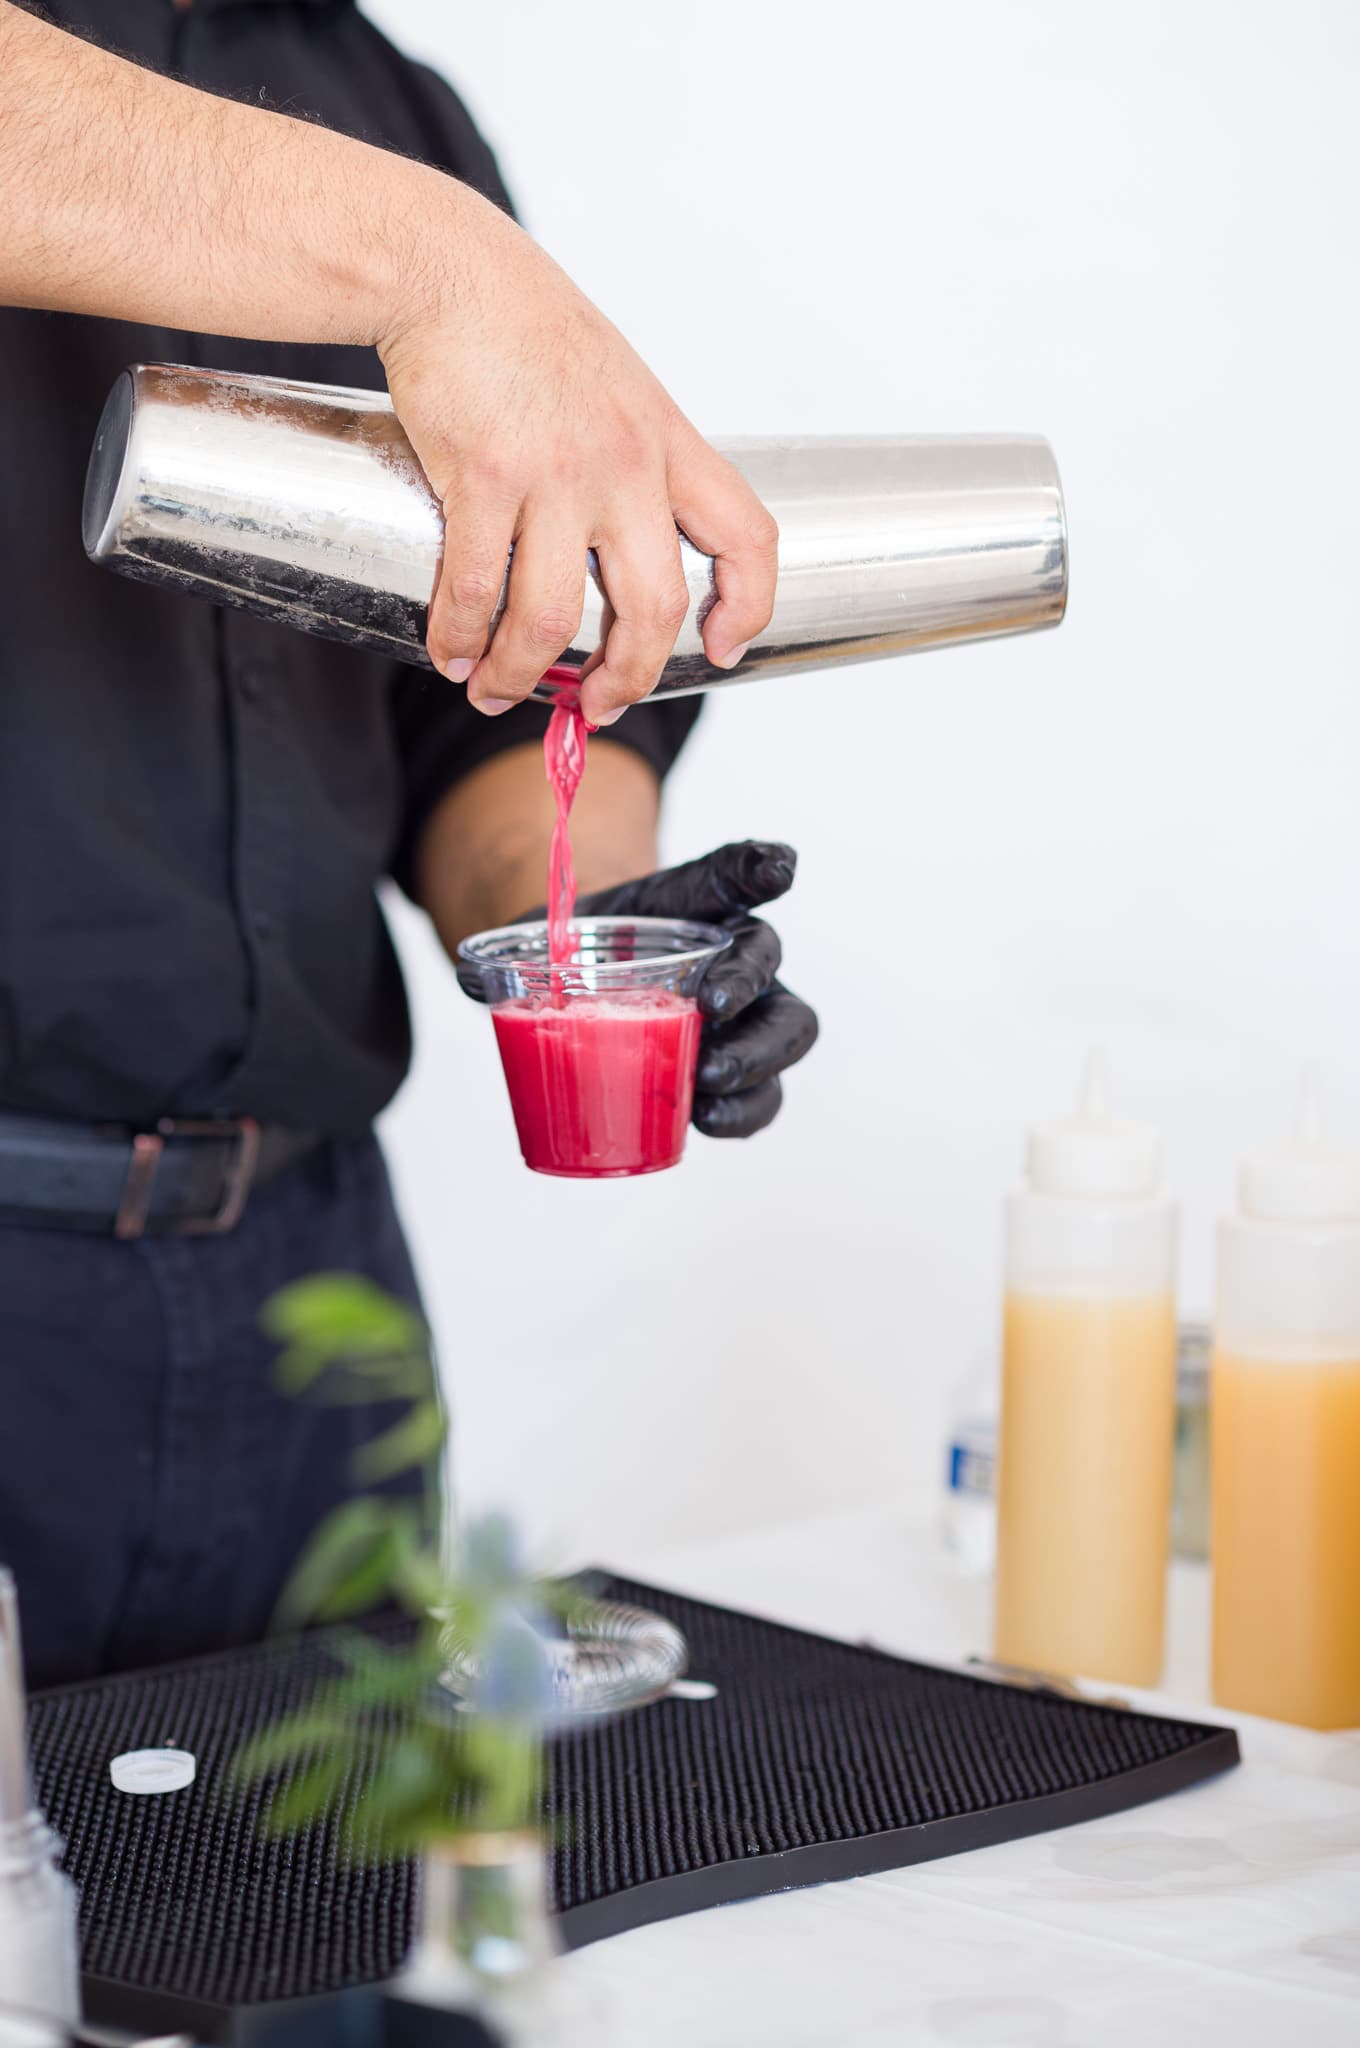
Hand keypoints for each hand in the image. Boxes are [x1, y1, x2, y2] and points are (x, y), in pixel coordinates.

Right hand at [377, 187, 777, 727]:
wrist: (450, 271)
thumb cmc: (529, 332)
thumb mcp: (621, 389)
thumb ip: (638, 463)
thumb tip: (626, 549)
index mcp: (668, 443)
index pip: (747, 537)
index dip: (748, 606)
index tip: (723, 648)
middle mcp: (625, 464)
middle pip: (655, 606)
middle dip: (626, 678)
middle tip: (596, 705)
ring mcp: (556, 472)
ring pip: (553, 617)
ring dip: (521, 673)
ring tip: (493, 691)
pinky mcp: (483, 475)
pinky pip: (476, 588)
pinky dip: (459, 638)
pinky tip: (450, 652)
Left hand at [459, 841, 818, 1138]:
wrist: (599, 976)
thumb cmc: (588, 945)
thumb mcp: (556, 925)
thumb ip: (523, 942)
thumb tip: (470, 976)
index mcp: (703, 907)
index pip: (738, 874)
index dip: (762, 867)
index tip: (776, 871)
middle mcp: (740, 961)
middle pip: (771, 966)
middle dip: (750, 989)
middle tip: (711, 1013)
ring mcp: (748, 1019)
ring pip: (783, 1036)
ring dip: (756, 1066)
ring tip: (707, 1092)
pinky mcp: (735, 1073)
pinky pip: (758, 1097)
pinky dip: (740, 1113)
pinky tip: (705, 1123)